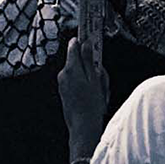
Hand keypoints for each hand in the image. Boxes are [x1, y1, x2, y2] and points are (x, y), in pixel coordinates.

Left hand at [60, 35, 111, 162]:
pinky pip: (76, 83)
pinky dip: (85, 86)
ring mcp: (62, 84)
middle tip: (101, 78)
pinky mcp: (64, 93)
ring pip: (78, 73)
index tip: (89, 34)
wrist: (83, 129)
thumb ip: (89, 60)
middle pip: (78, 60)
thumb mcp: (95, 79)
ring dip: (90, 77)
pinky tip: (94, 98)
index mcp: (71, 68)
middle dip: (90, 65)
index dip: (83, 41)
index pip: (74, 46)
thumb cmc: (91, 105)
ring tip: (100, 92)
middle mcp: (63, 74)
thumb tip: (86, 43)